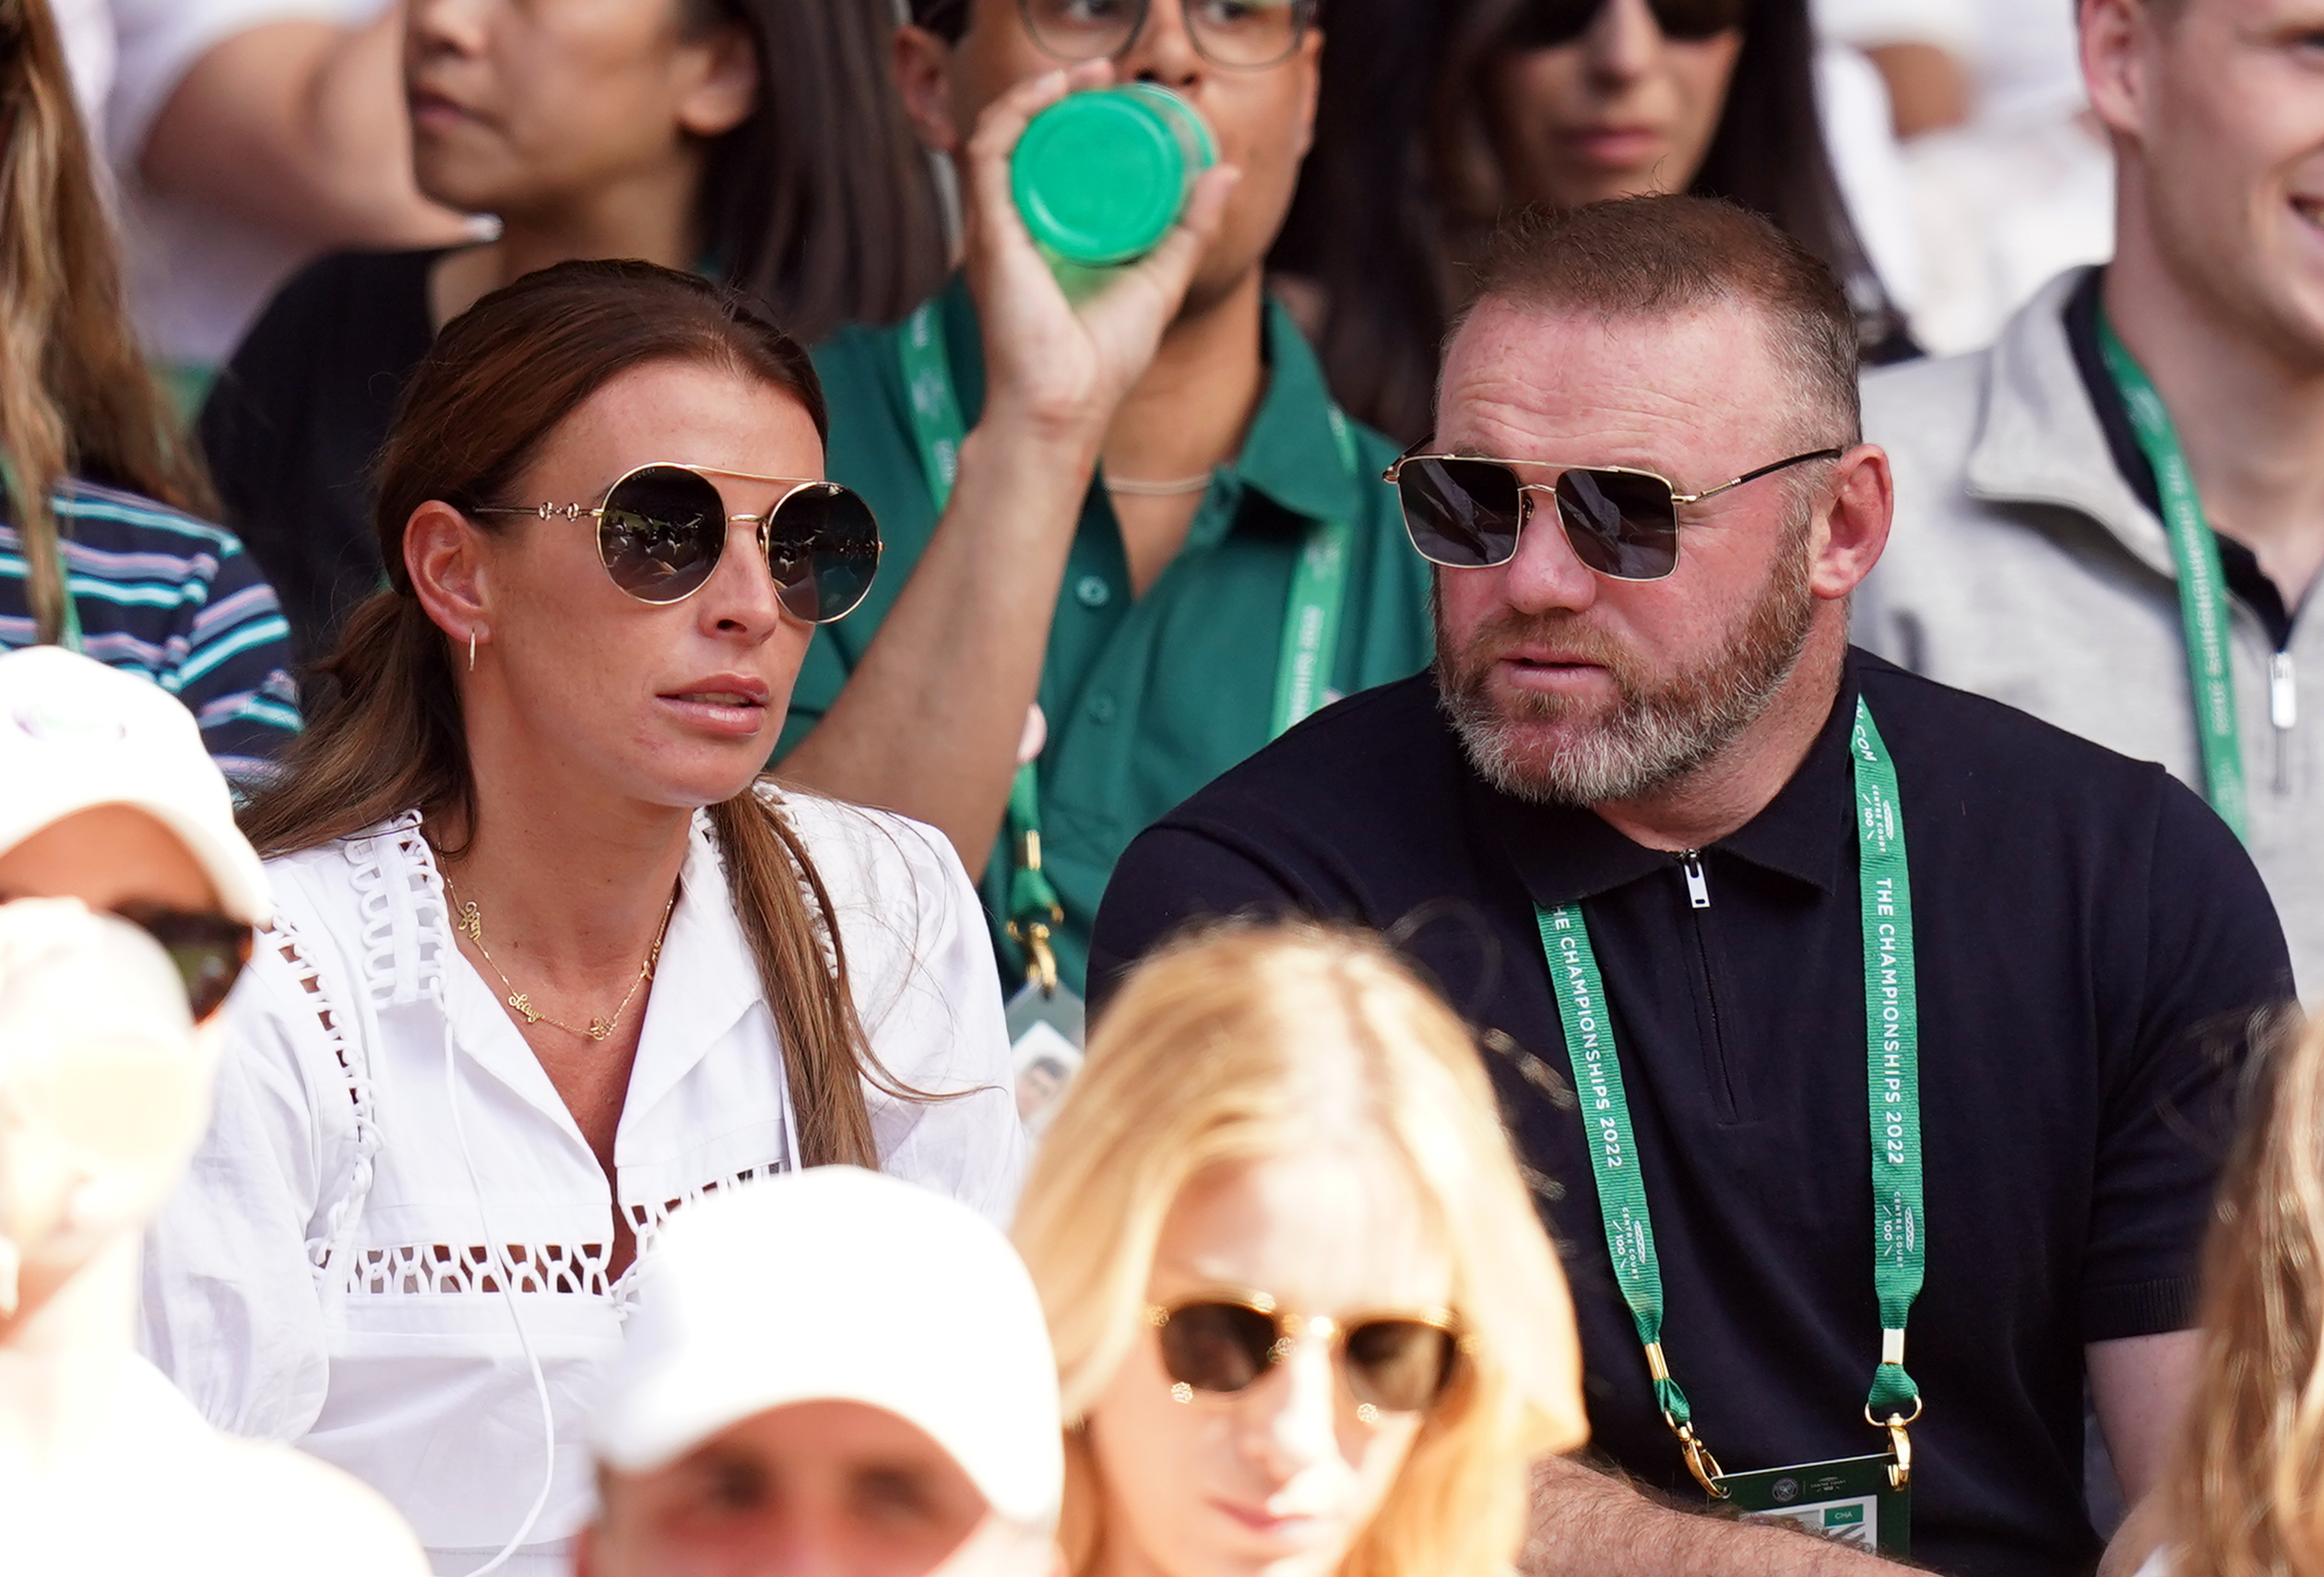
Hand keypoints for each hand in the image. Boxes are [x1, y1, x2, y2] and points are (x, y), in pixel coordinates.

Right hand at [959, 63, 1241, 449]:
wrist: (1065, 409)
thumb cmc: (1101, 362)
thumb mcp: (1161, 280)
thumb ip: (1189, 229)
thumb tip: (1224, 172)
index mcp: (1045, 236)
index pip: (1049, 157)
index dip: (1076, 116)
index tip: (1116, 90)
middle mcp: (1012, 226)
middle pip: (1026, 139)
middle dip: (1059, 95)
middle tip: (1104, 74)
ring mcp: (996, 229)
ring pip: (1001, 135)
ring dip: (1038, 94)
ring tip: (1082, 75)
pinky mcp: (989, 234)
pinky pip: (988, 155)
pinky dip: (1015, 115)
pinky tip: (1049, 94)